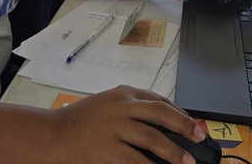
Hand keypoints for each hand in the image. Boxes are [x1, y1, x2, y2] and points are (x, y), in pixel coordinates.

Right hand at [48, 85, 205, 163]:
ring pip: (153, 138)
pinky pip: (138, 161)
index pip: (159, 100)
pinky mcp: (109, 150)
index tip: (193, 124)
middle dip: (184, 126)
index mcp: (123, 93)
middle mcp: (121, 107)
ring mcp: (115, 128)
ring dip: (174, 152)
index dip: (180, 113)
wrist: (52, 135)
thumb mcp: (108, 105)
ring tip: (186, 162)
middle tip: (199, 137)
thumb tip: (164, 124)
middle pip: (161, 114)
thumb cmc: (80, 122)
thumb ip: (133, 110)